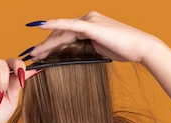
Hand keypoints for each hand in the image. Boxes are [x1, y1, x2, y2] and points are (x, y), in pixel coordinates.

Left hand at [24, 11, 160, 65]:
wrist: (141, 48)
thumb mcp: (101, 50)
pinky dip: (53, 25)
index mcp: (89, 24)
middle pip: (60, 33)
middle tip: (29, 56)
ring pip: (62, 33)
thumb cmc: (124, 50)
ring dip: (45, 43)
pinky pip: (68, 26)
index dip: (50, 44)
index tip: (38, 54)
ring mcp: (89, 20)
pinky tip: (39, 25)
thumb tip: (75, 56)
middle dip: (44, 45)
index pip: (64, 34)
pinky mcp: (91, 26)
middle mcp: (87, 18)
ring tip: (32, 54)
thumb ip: (87, 49)